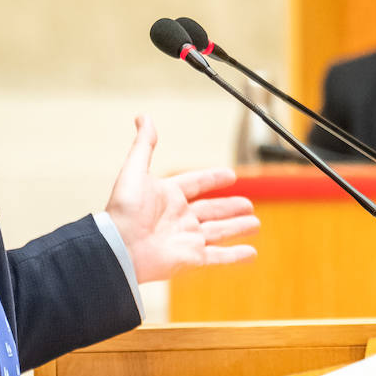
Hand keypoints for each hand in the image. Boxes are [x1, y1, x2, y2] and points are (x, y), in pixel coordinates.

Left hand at [104, 115, 258, 282]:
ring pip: (219, 232)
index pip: (196, 183)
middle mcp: (179, 217)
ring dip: (237, 228)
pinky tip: (251, 253)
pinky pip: (218, 257)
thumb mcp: (134, 171)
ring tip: (255, 224)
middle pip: (212, 210)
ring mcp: (186, 239)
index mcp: (168, 196)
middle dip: (231, 207)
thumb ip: (143, 145)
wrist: (119, 247)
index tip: (230, 175)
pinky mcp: (191, 258)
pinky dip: (235, 255)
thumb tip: (144, 117)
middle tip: (249, 204)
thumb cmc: (123, 209)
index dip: (212, 178)